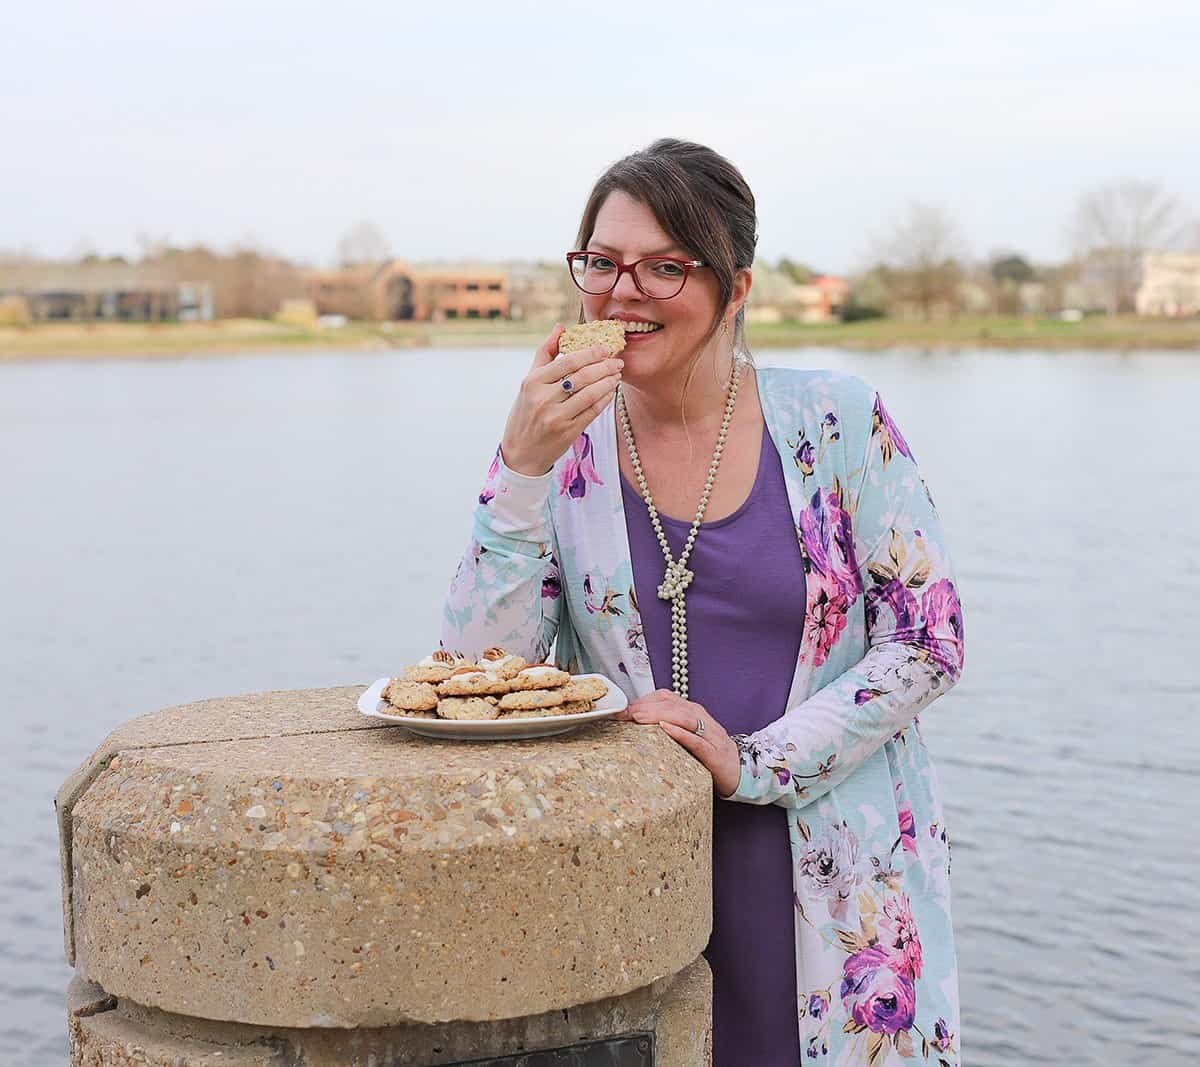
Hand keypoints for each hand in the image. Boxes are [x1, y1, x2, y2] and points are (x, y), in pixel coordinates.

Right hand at [499, 325, 624, 475]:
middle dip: (604, 366)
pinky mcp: (568, 432)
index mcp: (532, 382)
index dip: (590, 353)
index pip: (567, 361)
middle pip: (582, 376)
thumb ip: (545, 354)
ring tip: (617, 374)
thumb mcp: (528, 382)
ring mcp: (556, 417)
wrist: (521, 452)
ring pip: (590, 394)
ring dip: (608, 382)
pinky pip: (593, 411)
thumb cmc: (525, 413)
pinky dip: (605, 399)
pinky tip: (611, 391)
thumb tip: (560, 328)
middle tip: (617, 360)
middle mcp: (543, 399)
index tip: (604, 348)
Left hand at [615, 690, 741, 798]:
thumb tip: (635, 723)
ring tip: (639, 718)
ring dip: (659, 715)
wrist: (740, 771)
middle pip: (672, 704)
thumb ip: (667, 726)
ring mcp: (710, 735)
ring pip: (684, 717)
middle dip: (645, 707)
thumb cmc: (709, 754)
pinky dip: (682, 733)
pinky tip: (667, 730)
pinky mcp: (715, 754)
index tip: (622, 708)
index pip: (665, 697)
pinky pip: (698, 741)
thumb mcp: (687, 735)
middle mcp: (701, 719)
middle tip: (625, 713)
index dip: (643, 700)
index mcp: (692, 712)